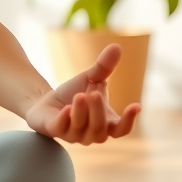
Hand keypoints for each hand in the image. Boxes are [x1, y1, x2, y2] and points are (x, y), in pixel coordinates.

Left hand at [24, 44, 139, 144]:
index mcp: (105, 123)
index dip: (129, 120)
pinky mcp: (55, 130)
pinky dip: (65, 120)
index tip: (136, 105)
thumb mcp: (90, 78)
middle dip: (98, 111)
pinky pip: (61, 129)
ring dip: (82, 113)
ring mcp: (73, 135)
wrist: (45, 101)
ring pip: (82, 129)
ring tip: (80, 96)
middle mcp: (91, 134)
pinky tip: (66, 109)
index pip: (121, 129)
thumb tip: (116, 46)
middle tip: (94, 93)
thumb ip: (104, 67)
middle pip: (100, 129)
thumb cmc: (73, 93)